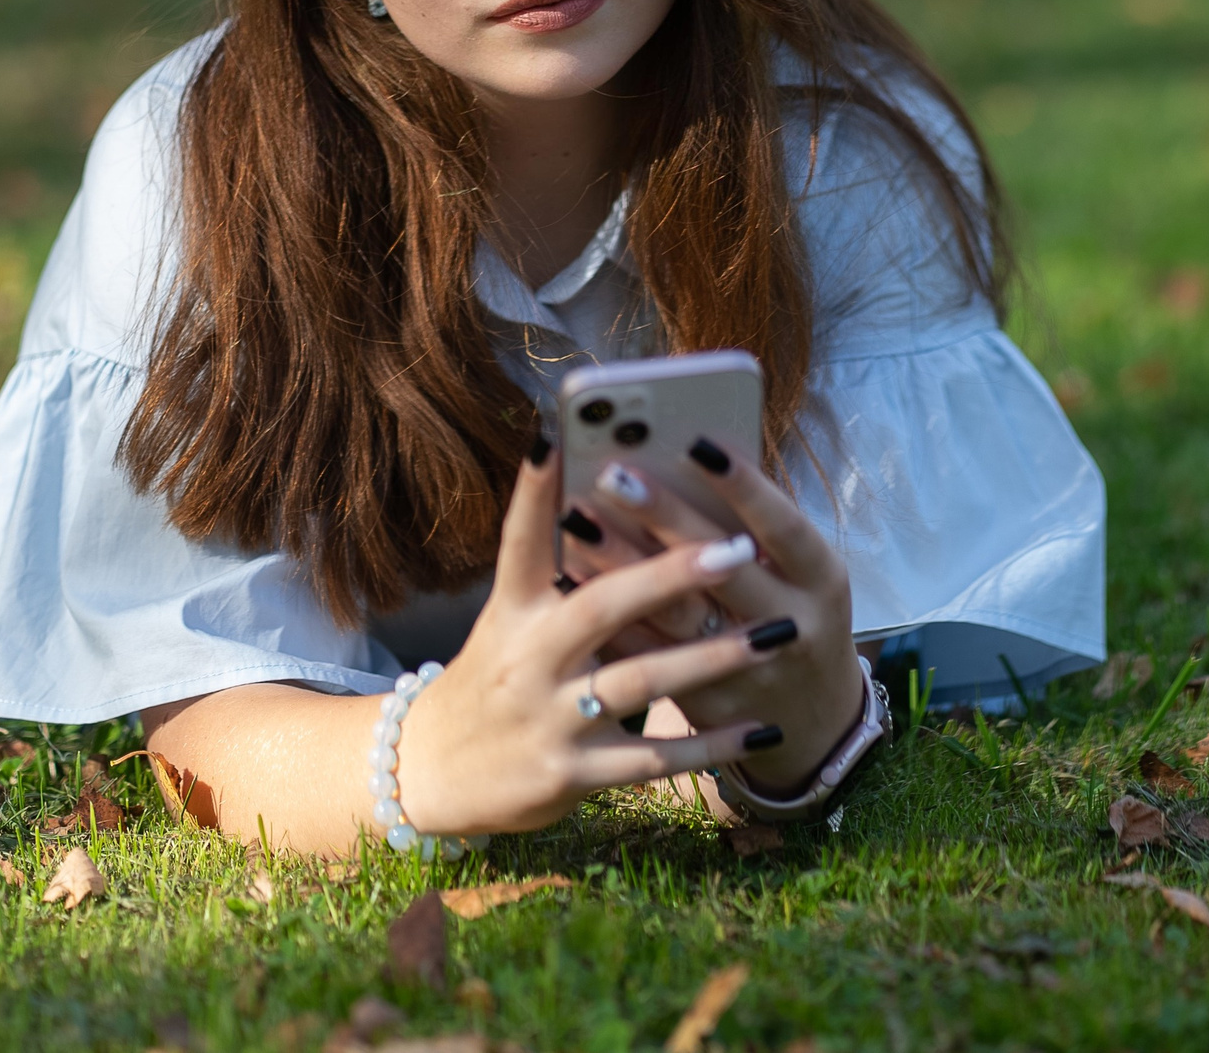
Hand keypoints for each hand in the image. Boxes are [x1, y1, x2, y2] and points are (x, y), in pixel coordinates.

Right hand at [392, 443, 793, 833]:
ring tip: (776, 634)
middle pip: (601, 606)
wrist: (432, 774)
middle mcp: (528, 658)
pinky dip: (709, 747)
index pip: (521, 541)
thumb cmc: (494, 677)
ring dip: (712, 658)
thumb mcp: (510, 619)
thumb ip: (564, 573)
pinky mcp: (570, 773)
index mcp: (513, 610)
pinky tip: (761, 731)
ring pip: (640, 681)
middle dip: (671, 575)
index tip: (554, 434)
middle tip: (736, 548)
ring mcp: (549, 717)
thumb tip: (623, 505)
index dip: (535, 491)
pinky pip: (652, 760)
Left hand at [561, 435, 866, 797]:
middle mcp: (792, 626)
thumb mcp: (801, 571)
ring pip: (678, 617)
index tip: (696, 443)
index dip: (745, 487)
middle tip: (613, 472)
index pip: (784, 527)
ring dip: (624, 567)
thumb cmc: (796, 611)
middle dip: (666, 518)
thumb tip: (685, 454)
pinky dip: (610, 616)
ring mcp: (749, 673)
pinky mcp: (707, 704)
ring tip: (576, 519)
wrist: (813, 720)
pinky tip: (570, 579)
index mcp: (821, 580)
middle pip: (722, 571)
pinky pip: (651, 657)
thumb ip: (754, 524)